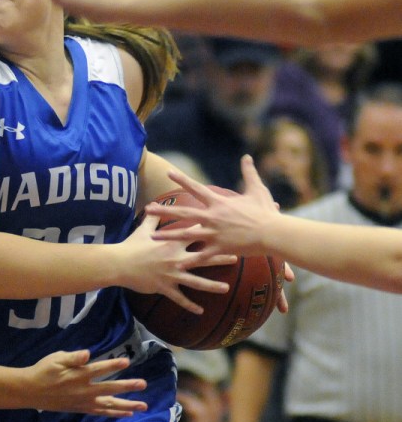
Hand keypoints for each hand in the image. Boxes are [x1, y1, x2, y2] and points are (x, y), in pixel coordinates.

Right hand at [25, 349, 146, 416]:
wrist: (31, 391)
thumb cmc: (44, 370)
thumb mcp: (56, 359)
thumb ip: (73, 357)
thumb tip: (87, 354)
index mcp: (78, 376)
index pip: (99, 369)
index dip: (113, 365)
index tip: (127, 361)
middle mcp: (84, 391)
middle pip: (109, 389)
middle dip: (127, 386)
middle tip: (143, 384)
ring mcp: (84, 402)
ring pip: (109, 405)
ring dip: (127, 405)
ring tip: (143, 406)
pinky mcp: (82, 408)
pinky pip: (101, 412)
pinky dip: (114, 413)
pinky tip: (126, 413)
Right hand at [119, 213, 235, 314]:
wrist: (119, 263)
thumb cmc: (132, 245)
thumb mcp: (143, 229)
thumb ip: (153, 218)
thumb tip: (155, 204)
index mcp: (172, 242)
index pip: (194, 234)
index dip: (209, 229)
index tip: (224, 226)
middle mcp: (176, 258)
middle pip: (203, 257)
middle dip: (220, 257)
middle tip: (236, 256)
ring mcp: (172, 274)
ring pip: (196, 281)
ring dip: (212, 285)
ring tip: (226, 288)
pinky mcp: (165, 287)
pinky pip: (180, 298)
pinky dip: (190, 305)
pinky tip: (200, 311)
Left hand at [146, 155, 280, 256]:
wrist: (273, 233)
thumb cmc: (266, 211)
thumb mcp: (257, 189)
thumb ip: (249, 172)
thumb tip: (247, 156)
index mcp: (219, 202)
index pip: (196, 188)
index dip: (182, 180)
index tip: (169, 173)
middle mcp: (212, 217)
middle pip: (183, 212)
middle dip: (164, 211)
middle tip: (148, 209)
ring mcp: (214, 233)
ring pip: (185, 235)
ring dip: (167, 236)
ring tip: (152, 237)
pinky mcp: (220, 248)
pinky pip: (201, 256)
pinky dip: (189, 261)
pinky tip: (176, 265)